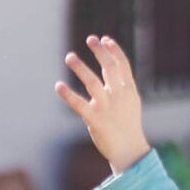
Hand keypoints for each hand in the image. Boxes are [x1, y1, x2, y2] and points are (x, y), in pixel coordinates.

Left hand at [54, 35, 149, 173]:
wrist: (129, 150)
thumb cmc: (128, 123)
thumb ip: (119, 83)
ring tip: (69, 56)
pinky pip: (80, 105)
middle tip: (90, 39)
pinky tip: (58, 85)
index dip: (113, 50)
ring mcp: (107, 108)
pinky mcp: (95, 120)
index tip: (103, 39)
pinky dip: (68, 95)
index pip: (123, 64)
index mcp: (128, 90)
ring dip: (80, 68)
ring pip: (93, 83)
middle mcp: (118, 96)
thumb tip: (108, 63)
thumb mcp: (130, 101)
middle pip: (110, 68)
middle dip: (100, 52)